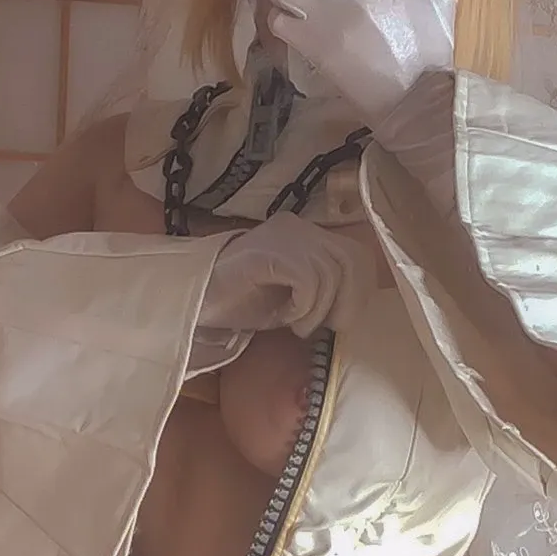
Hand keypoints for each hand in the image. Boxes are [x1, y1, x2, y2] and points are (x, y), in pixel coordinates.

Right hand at [195, 216, 368, 344]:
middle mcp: (299, 228)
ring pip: (332, 274)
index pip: (356, 254)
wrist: (198, 301)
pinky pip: (309, 281)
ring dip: (319, 311)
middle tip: (325, 327)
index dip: (358, 291)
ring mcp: (284, 237)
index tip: (339, 320)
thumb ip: (324, 291)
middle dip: (347, 302)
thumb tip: (353, 307)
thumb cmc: (244, 302)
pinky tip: (285, 316)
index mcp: (308, 234)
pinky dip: (303, 307)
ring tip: (297, 325)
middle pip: (352, 261)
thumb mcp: (295, 296)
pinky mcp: (270, 253)